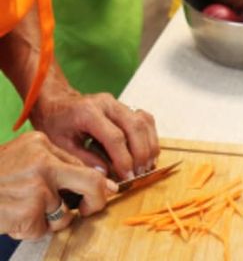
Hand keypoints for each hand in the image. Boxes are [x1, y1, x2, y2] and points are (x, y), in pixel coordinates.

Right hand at [0, 132, 117, 238]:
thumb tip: (96, 182)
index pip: (82, 164)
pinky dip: (30, 231)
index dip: (97, 182)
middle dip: (97, 200)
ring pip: (64, 214)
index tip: (105, 191)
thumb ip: (52, 164)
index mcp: (41, 143)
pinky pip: (42, 230)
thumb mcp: (21, 156)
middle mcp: (43, 162)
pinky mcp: (27, 212)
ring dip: (50, 221)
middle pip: (91, 182)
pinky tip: (13, 220)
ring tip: (26, 212)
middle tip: (93, 209)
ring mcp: (35, 188)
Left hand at [31, 87, 157, 181]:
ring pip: (143, 121)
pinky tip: (149, 151)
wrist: (56, 102)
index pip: (115, 137)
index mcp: (89, 112)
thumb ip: (84, 160)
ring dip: (150, 144)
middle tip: (140, 173)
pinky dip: (150, 135)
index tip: (127, 177)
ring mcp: (118, 102)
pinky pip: (144, 119)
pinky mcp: (124, 105)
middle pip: (135, 127)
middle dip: (141, 153)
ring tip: (148, 165)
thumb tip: (107, 175)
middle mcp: (107, 103)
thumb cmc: (55, 124)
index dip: (124, 159)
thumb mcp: (61, 146)